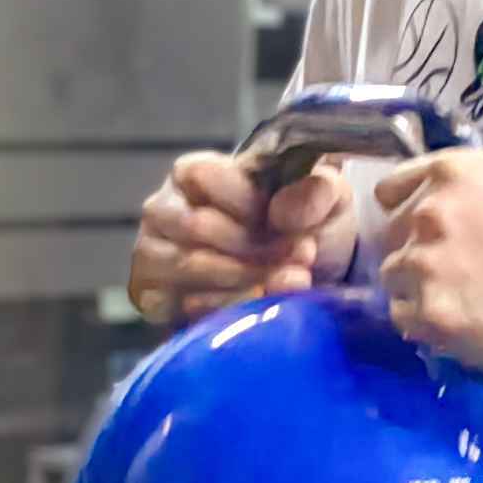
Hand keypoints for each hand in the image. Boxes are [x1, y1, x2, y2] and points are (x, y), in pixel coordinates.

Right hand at [128, 152, 355, 326]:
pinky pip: (182, 306)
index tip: (287, 223)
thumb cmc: (307, 227)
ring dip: (248, 278)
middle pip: (197, 225)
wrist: (307, 279)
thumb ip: (316, 192)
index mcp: (196, 173)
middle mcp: (164, 211)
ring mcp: (153, 256)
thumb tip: (282, 213)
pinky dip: (229, 309)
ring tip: (289, 279)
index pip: (203, 176)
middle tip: (301, 258)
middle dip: (257, 247)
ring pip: (190, 267)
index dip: (249, 202)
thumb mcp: (330, 200)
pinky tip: (260, 304)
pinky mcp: (155, 300)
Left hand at [375, 148, 482, 372]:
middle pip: (389, 235)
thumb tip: (467, 184)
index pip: (391, 189)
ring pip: (393, 278)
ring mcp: (424, 266)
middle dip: (416, 248)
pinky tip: (458, 318)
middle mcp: (427, 215)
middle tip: (453, 266)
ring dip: (417, 286)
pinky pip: (403, 317)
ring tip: (458, 297)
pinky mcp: (429, 314)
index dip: (408, 208)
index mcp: (450, 173)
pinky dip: (424, 320)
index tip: (428, 227)